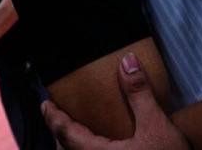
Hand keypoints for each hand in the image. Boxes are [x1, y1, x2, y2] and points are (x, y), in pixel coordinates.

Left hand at [43, 52, 187, 149]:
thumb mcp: (156, 125)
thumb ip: (139, 94)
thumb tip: (127, 61)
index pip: (66, 135)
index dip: (54, 118)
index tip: (45, 104)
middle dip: (60, 135)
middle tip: (58, 117)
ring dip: (73, 147)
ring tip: (77, 133)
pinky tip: (100, 148)